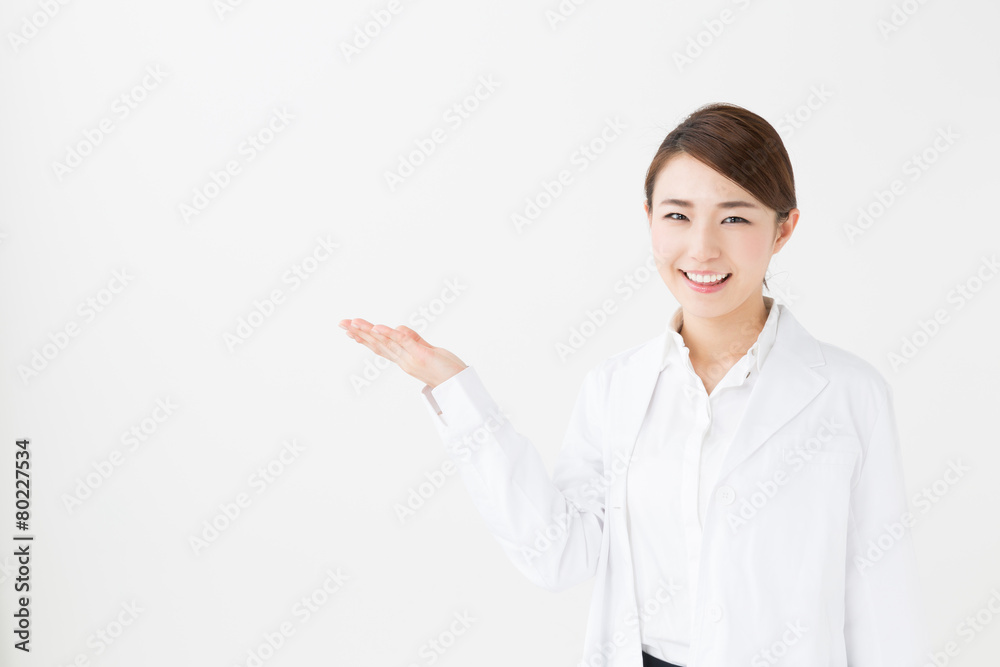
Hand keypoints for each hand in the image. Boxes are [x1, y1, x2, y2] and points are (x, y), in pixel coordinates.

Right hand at [339, 318, 467, 388]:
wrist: (461, 386)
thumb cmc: (447, 370)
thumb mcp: (427, 351)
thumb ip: (413, 339)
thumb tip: (398, 328)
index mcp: (404, 359)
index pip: (380, 347)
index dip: (364, 339)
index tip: (349, 330)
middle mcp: (404, 360)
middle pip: (378, 344)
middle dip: (359, 333)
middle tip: (341, 323)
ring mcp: (412, 358)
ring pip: (387, 342)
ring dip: (368, 332)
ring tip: (353, 323)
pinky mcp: (422, 355)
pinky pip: (404, 342)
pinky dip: (390, 334)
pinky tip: (378, 327)